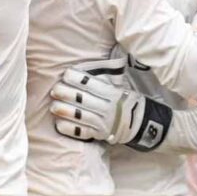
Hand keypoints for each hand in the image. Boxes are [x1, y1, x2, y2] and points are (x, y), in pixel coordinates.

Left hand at [50, 64, 172, 150]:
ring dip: (65, 111)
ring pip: (80, 116)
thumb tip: (99, 60)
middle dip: (66, 93)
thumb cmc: (128, 101)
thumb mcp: (122, 87)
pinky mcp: (100, 134)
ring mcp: (103, 122)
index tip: (66, 73)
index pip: (91, 83)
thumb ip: (107, 78)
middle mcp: (107, 107)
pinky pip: (83, 132)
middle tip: (55, 89)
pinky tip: (60, 124)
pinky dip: (70, 129)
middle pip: (83, 99)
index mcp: (112, 93)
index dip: (77, 78)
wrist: (143, 124)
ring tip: (53, 107)